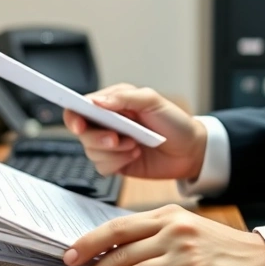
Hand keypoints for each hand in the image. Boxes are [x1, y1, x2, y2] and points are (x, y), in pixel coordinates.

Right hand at [63, 84, 207, 180]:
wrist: (191, 150)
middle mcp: (108, 122)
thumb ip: (124, 98)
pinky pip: (102, 167)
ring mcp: (111, 144)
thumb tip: (97, 101)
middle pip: (82, 132)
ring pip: (91, 152)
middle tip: (117, 139)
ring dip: (113, 152)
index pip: (80, 106)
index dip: (73, 115)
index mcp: (113, 102)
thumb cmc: (174, 122)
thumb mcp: (153, 101)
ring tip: (135, 146)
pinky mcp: (116, 162)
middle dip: (98, 138)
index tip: (78, 125)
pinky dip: (117, 163)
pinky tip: (135, 156)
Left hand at [64, 204, 264, 265]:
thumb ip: (154, 235)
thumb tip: (111, 250)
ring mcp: (186, 256)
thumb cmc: (222, 249)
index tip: (69, 256)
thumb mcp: (187, 230)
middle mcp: (176, 232)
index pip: (118, 227)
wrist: (264, 264)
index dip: (89, 242)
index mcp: (170, 216)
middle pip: (121, 253)